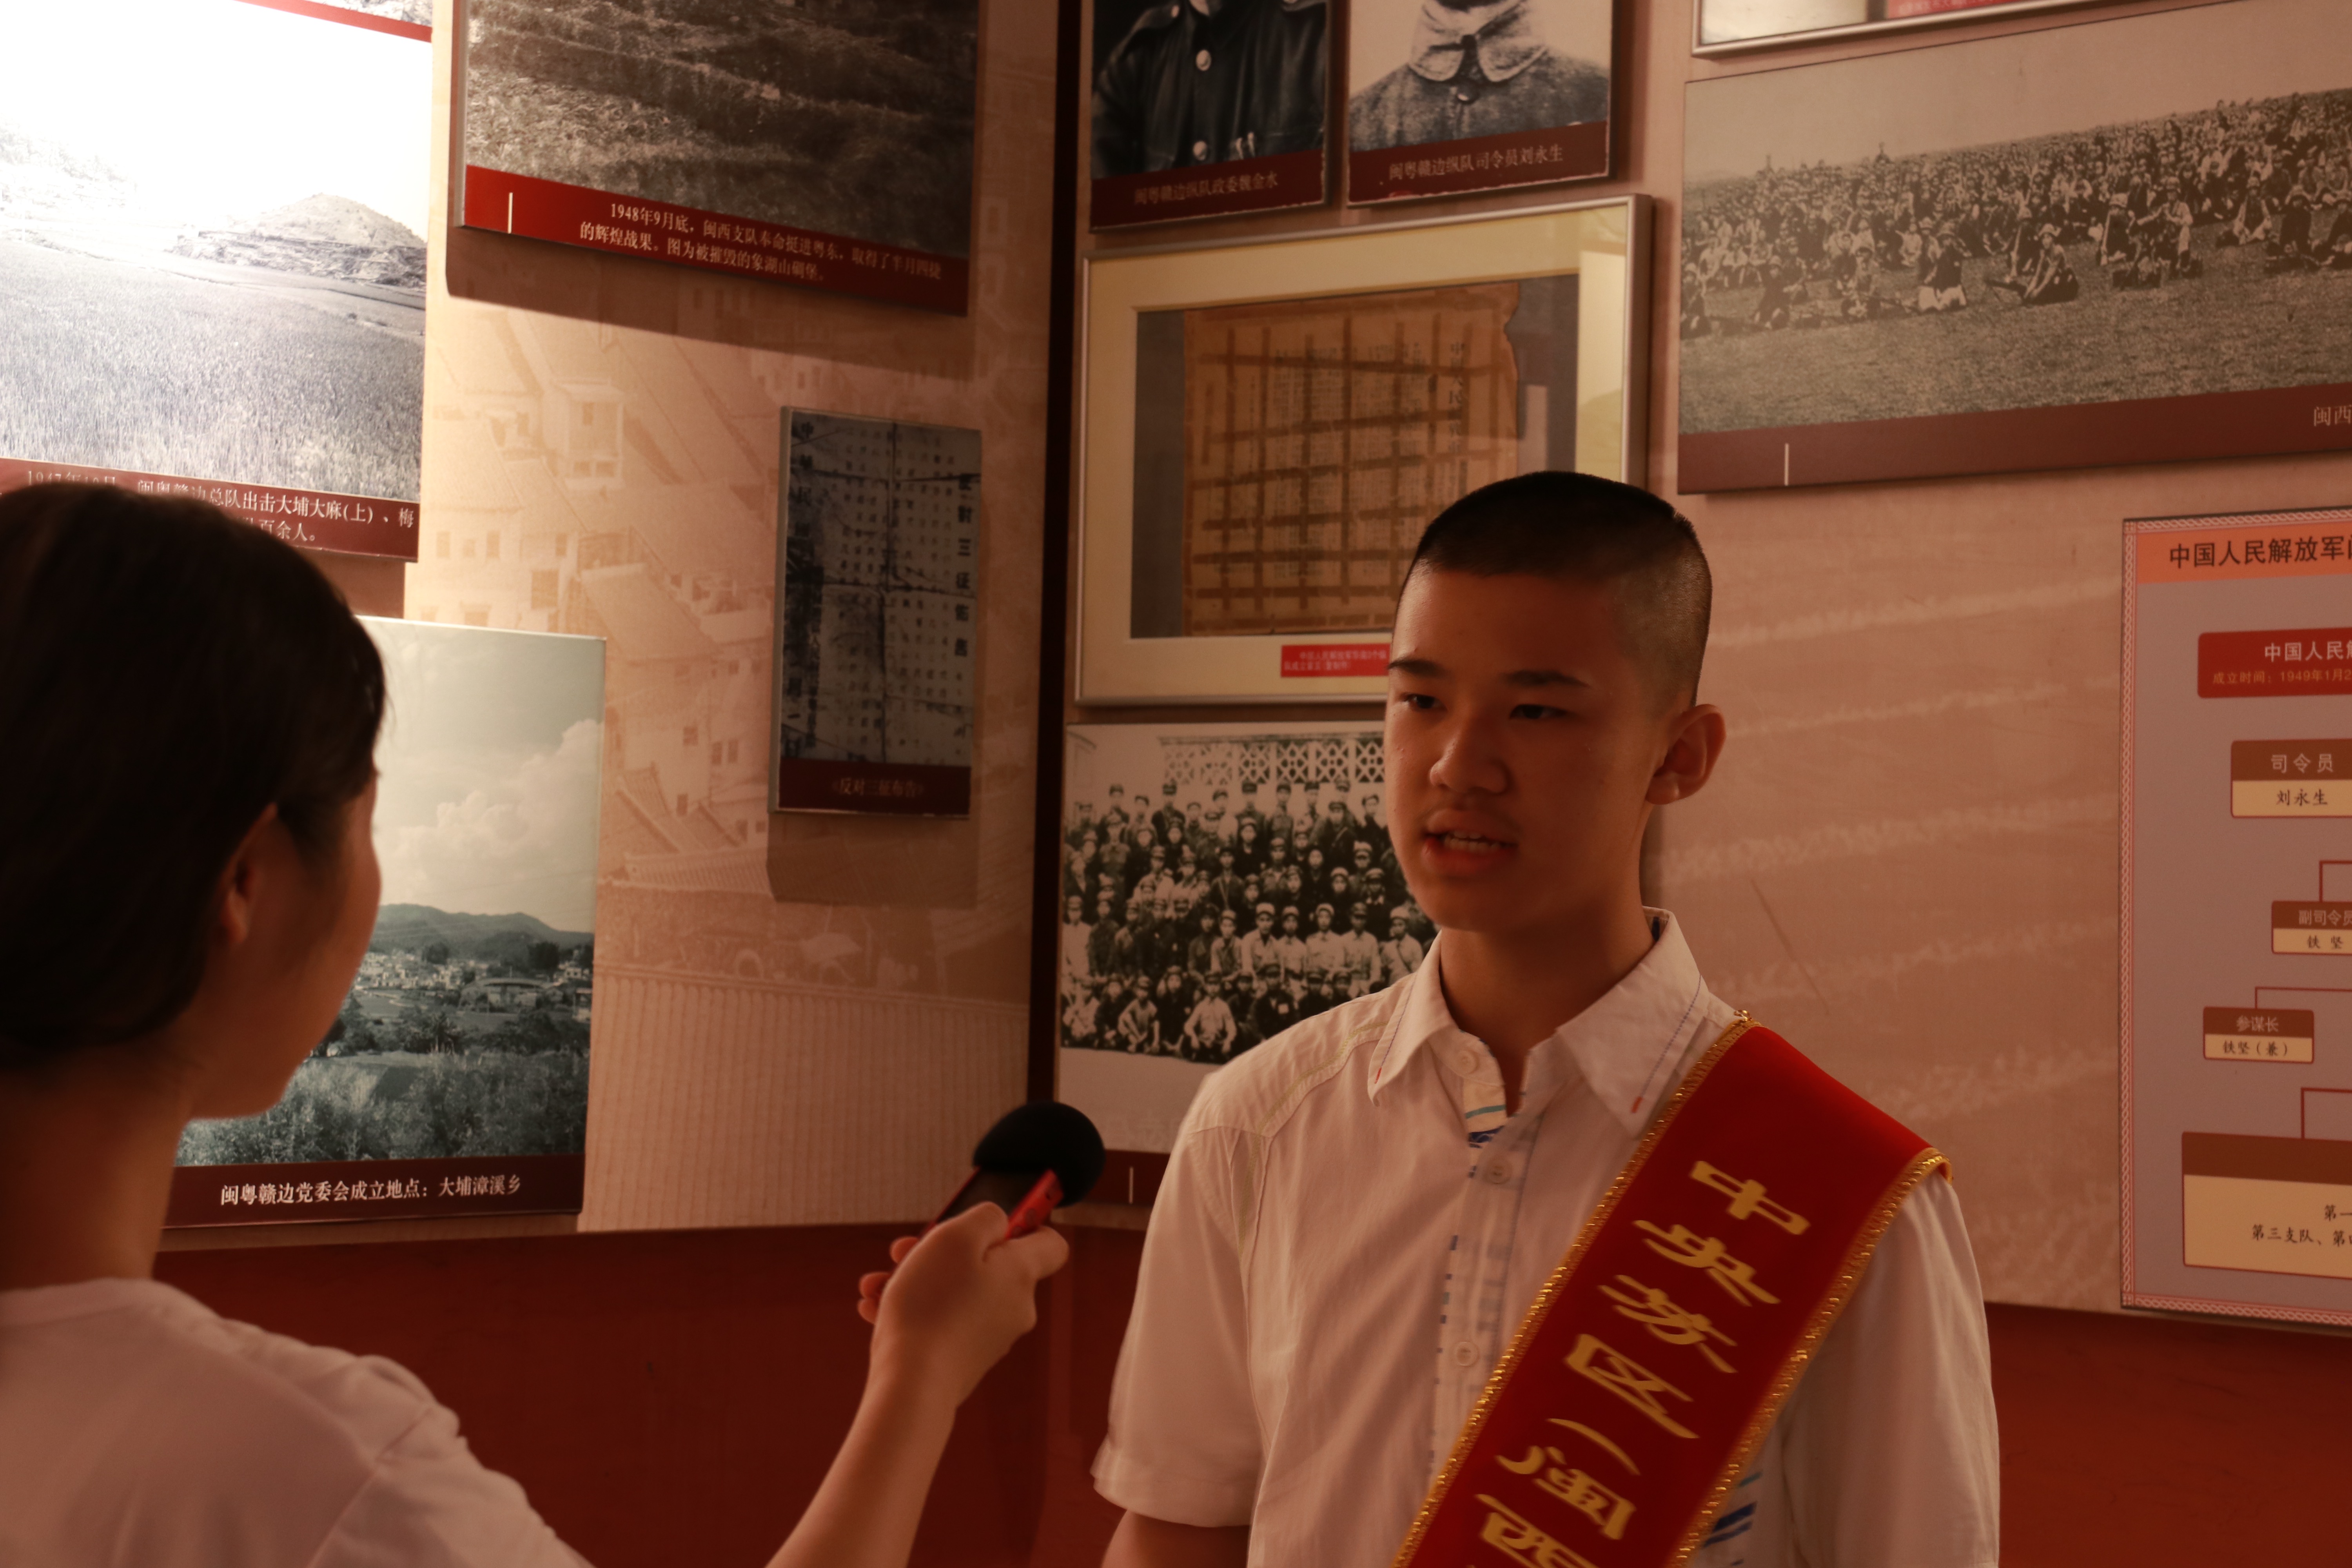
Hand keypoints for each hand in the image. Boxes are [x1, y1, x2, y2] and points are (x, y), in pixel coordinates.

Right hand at [854, 1203, 1068, 1407]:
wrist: (912, 1384)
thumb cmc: (932, 1306)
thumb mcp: (957, 1236)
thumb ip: (985, 1218)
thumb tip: (998, 1222)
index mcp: (1021, 1275)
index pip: (1049, 1244)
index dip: (1025, 1222)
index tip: (989, 1222)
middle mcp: (1013, 1308)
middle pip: (987, 1264)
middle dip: (942, 1251)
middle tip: (906, 1249)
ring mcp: (988, 1337)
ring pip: (954, 1292)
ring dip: (915, 1279)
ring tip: (879, 1281)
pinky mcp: (963, 1360)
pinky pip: (939, 1321)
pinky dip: (910, 1310)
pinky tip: (875, 1308)